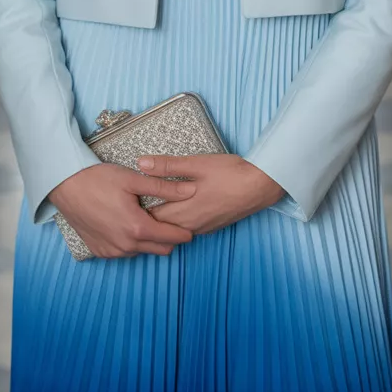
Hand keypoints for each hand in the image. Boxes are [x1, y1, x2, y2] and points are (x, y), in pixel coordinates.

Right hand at [48, 163, 197, 257]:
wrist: (65, 186)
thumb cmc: (98, 179)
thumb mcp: (133, 180)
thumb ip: (164, 187)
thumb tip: (191, 189)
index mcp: (137, 228)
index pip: (173, 239)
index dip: (184, 231)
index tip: (188, 222)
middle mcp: (125, 246)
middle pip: (161, 249)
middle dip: (169, 237)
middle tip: (167, 217)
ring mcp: (111, 251)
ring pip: (143, 252)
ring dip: (149, 240)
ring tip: (145, 217)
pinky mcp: (100, 252)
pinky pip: (125, 252)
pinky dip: (131, 242)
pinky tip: (127, 223)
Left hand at [138, 154, 285, 233]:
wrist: (261, 186)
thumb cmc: (230, 173)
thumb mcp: (196, 163)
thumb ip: (167, 165)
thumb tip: (141, 164)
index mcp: (183, 211)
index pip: (150, 217)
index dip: (138, 208)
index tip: (130, 197)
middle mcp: (190, 225)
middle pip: (160, 226)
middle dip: (148, 215)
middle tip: (137, 201)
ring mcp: (202, 228)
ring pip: (175, 228)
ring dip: (164, 219)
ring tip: (155, 204)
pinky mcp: (212, 227)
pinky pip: (188, 227)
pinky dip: (179, 220)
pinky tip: (180, 207)